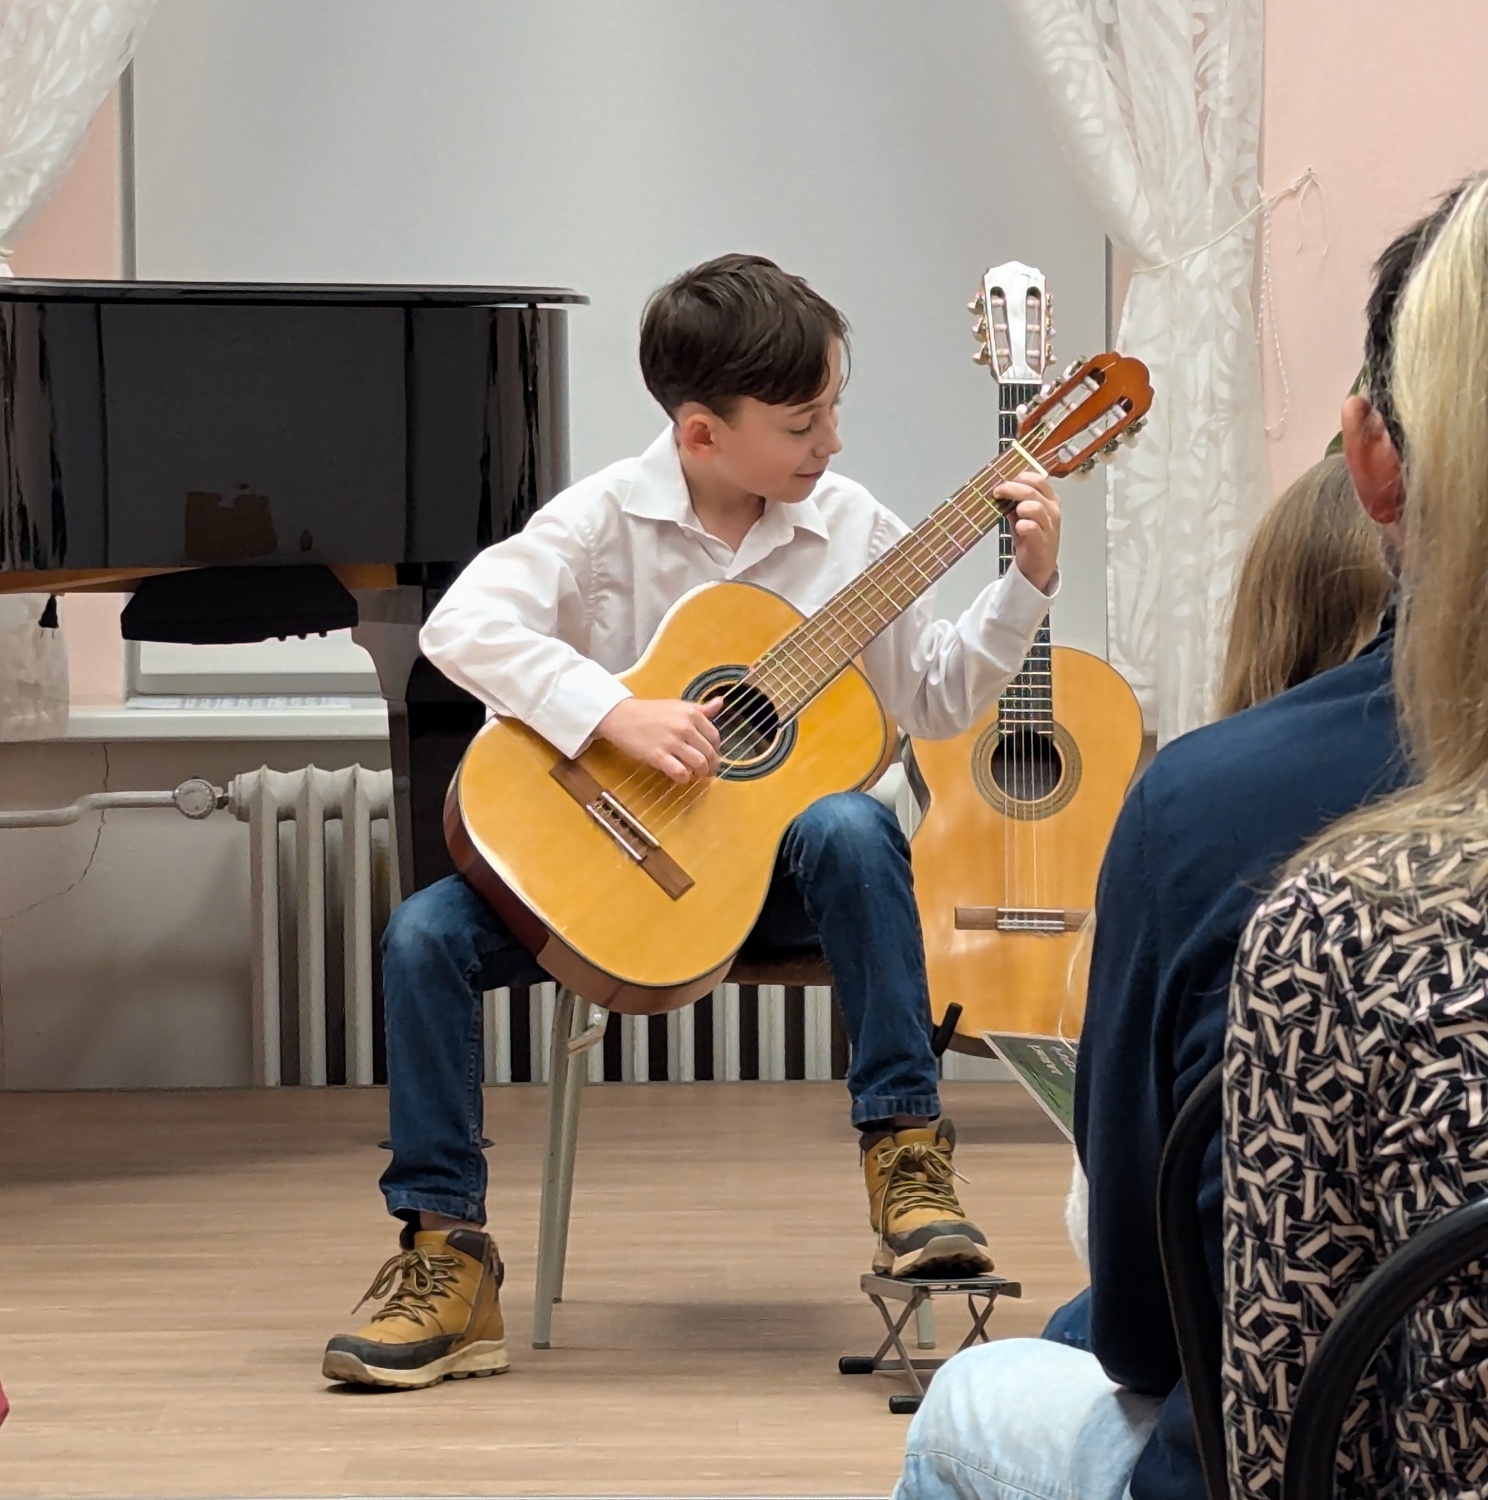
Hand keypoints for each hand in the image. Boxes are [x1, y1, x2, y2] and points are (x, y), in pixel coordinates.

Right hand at [596, 696, 723, 783]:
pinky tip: (680, 777)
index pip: (715, 737)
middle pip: (709, 753)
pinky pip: (680, 773)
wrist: (621, 716)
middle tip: (706, 771)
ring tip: (695, 775)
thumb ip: (700, 708)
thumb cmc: (650, 712)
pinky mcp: (658, 756)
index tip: (711, 755)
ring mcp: (672, 742)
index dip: (715, 750)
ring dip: (700, 774)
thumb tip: (719, 702)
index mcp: (691, 713)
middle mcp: (684, 727)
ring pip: (698, 764)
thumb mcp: (677, 706)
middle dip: (711, 766)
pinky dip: (684, 778)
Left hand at [995, 471, 1060, 593]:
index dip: (1022, 477)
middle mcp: (1051, 510)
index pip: (1039, 480)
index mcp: (1049, 500)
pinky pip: (1034, 528)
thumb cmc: (1030, 537)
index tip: (1005, 479)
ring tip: (1012, 510)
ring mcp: (1048, 526)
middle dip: (1012, 488)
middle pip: (1033, 491)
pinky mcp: (1042, 541)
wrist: (1038, 565)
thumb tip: (998, 488)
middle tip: (997, 491)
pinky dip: (1024, 525)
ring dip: (1020, 505)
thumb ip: (1013, 501)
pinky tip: (1018, 526)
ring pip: (1036, 507)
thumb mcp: (1022, 514)